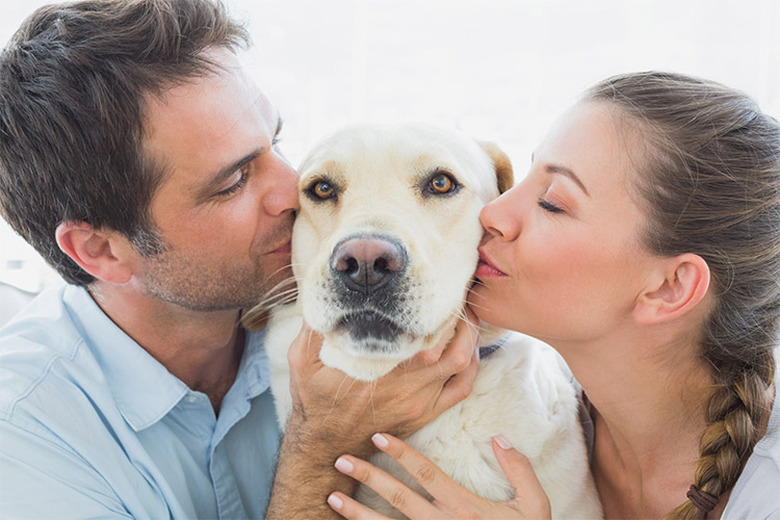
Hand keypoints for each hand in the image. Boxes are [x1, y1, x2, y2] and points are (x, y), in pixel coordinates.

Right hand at [266, 309, 480, 518]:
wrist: (326, 444)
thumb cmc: (315, 399)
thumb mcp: (302, 359)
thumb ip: (313, 326)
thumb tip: (317, 290)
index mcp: (379, 366)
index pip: (421, 332)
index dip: (436, 309)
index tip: (437, 289)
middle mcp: (406, 384)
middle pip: (451, 346)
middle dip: (459, 319)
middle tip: (457, 297)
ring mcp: (419, 401)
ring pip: (461, 365)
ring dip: (469, 339)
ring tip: (464, 318)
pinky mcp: (425, 413)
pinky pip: (461, 389)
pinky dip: (471, 367)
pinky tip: (467, 350)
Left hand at [327, 433, 550, 519]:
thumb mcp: (534, 506)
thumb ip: (519, 470)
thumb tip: (500, 438)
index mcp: (463, 507)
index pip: (425, 473)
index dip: (402, 452)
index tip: (378, 436)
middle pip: (397, 496)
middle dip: (367, 476)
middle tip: (341, 460)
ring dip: (356, 512)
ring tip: (331, 497)